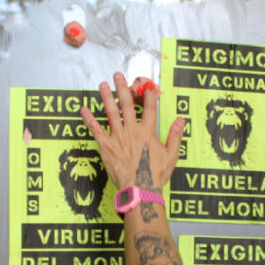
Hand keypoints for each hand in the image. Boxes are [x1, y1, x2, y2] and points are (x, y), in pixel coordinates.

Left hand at [80, 72, 184, 191]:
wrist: (139, 189)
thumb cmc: (156, 174)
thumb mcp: (171, 155)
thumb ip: (175, 136)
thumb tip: (181, 120)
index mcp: (148, 131)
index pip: (150, 108)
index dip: (150, 95)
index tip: (148, 86)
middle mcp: (132, 130)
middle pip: (127, 104)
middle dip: (122, 88)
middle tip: (118, 75)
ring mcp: (117, 137)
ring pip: (110, 112)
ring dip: (106, 97)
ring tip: (102, 84)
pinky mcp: (106, 146)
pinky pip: (95, 130)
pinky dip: (89, 119)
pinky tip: (83, 109)